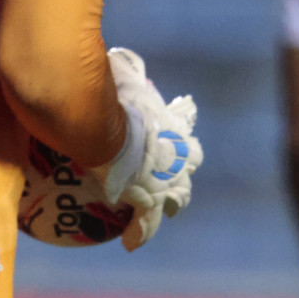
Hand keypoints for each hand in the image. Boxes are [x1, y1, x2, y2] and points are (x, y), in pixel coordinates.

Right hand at [104, 48, 203, 250]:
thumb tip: (116, 53)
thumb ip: (122, 66)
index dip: (186, 135)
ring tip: (165, 213)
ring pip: (177, 198)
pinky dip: (139, 234)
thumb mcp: (121, 75)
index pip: (187, 127)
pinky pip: (147, 225)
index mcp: (173, 124)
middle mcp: (177, 153)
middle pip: (189, 162)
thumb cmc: (113, 99)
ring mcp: (167, 180)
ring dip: (172, 203)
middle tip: (176, 177)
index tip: (183, 138)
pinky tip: (130, 244)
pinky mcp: (150, 202)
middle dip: (185, 169)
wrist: (109, 130)